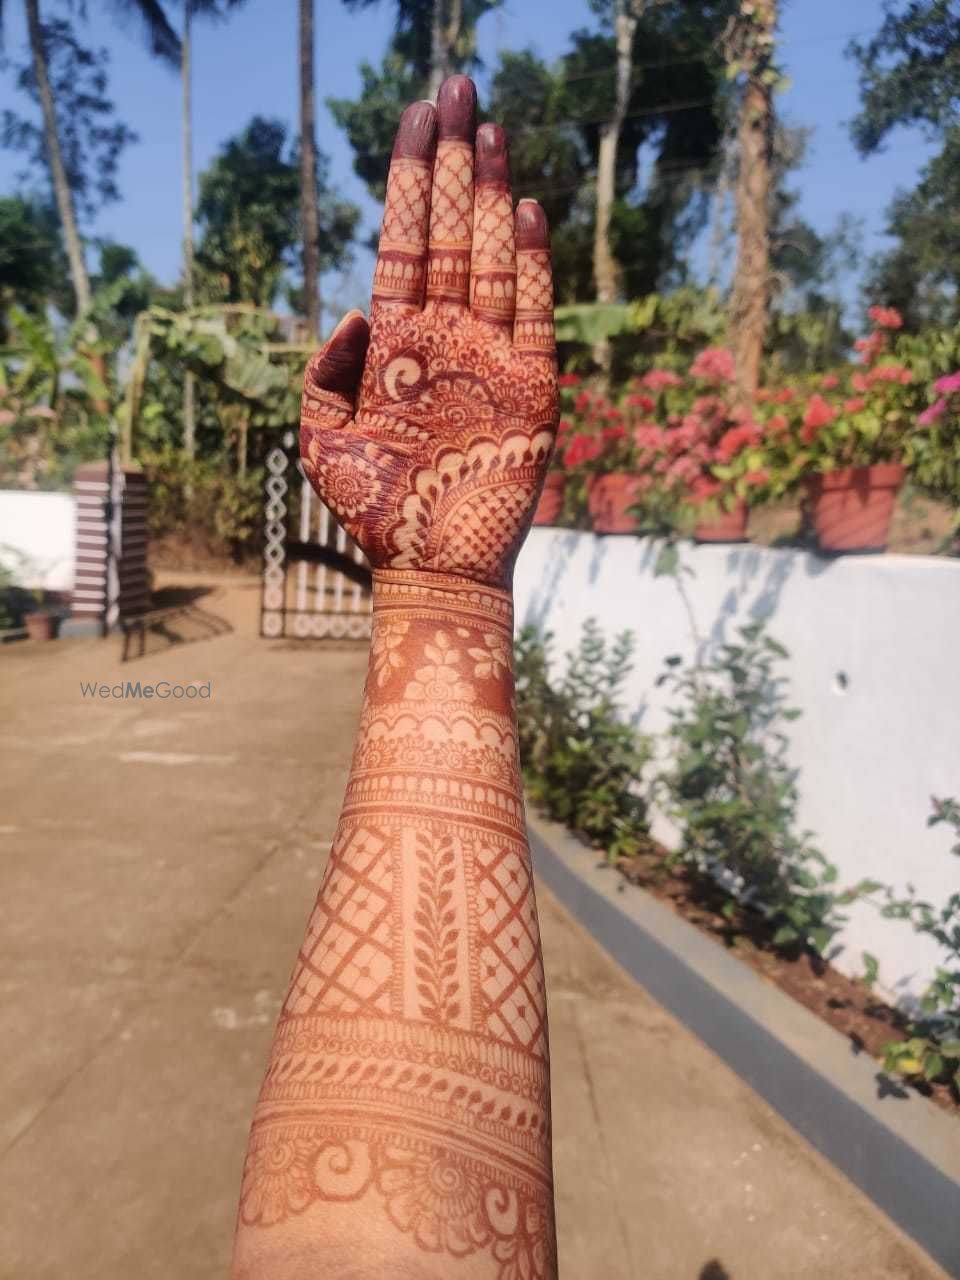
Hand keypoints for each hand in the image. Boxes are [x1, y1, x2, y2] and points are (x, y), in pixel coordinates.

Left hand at [299, 75, 557, 589]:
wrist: (431, 567)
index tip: (416, 115)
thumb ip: (327, 374)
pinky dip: (531, 264)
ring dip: (489, 195)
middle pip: (450, 233)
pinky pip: (532, 314)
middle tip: (455, 85)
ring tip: (487, 128)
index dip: (410, 181)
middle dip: (450, 162)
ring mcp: (491, 359)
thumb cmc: (375, 512)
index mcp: (396, 345)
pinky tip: (523, 210)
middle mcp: (446, 339)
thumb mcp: (322, 442)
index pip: (405, 244)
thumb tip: (356, 309)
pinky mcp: (531, 391)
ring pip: (492, 259)